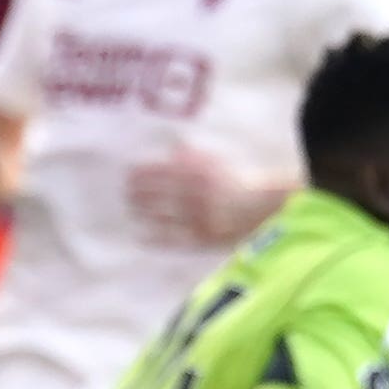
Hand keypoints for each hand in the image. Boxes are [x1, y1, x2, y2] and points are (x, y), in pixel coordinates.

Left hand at [127, 147, 259, 246]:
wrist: (262, 209)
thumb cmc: (238, 183)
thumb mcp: (216, 163)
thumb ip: (193, 156)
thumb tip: (173, 149)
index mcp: (197, 172)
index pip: (158, 171)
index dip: (140, 173)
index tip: (128, 173)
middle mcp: (194, 194)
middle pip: (155, 192)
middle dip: (137, 192)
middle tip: (126, 192)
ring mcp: (196, 217)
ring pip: (160, 215)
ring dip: (143, 212)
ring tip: (131, 209)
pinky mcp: (201, 237)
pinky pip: (173, 239)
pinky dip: (155, 238)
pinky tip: (141, 236)